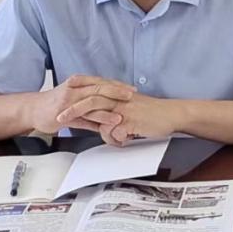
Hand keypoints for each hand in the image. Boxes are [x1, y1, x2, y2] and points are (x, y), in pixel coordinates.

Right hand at [32, 75, 133, 134]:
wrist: (33, 109)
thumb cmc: (56, 102)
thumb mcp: (76, 94)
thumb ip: (93, 96)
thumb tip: (111, 101)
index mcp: (79, 81)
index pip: (103, 81)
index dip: (118, 85)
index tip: (132, 89)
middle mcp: (74, 89)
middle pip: (99, 88)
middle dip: (117, 92)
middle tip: (131, 96)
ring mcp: (68, 102)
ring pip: (91, 104)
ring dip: (107, 111)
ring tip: (120, 116)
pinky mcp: (63, 115)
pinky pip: (81, 120)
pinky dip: (93, 124)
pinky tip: (103, 128)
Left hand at [61, 92, 181, 146]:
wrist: (173, 114)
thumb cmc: (154, 113)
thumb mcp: (131, 110)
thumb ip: (116, 115)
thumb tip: (104, 125)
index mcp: (118, 94)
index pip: (93, 91)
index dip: (77, 95)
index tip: (62, 101)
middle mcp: (120, 99)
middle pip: (91, 100)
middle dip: (72, 109)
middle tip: (59, 117)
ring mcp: (125, 109)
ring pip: (100, 115)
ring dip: (89, 123)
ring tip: (78, 129)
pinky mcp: (132, 121)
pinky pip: (115, 132)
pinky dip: (116, 139)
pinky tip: (123, 140)